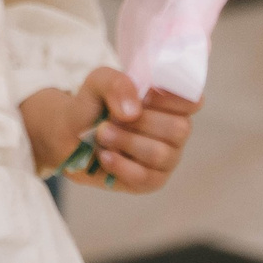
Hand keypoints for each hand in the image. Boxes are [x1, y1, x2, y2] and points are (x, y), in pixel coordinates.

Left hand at [22, 70, 198, 192]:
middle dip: (141, 123)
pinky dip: (120, 165)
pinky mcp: (152, 181)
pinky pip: (145, 178)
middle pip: (179, 129)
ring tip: (101, 135)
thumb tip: (132, 111)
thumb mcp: (99, 81)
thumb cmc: (93, 104)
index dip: (169, 99)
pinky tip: (104, 156)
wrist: (70, 134)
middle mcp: (175, 131)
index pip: (192, 101)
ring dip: (126, 142)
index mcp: (172, 103)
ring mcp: (167, 158)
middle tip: (111, 119)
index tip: (144, 96)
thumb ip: (116, 84)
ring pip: (160, 154)